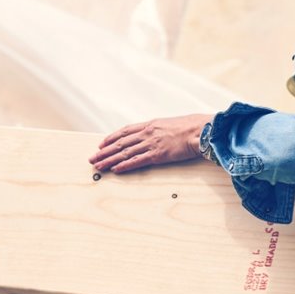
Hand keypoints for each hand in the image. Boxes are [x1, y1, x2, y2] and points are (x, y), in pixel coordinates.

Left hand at [88, 114, 212, 172]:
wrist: (201, 130)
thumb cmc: (191, 127)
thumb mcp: (171, 124)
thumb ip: (160, 129)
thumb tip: (156, 133)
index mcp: (150, 124)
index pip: (125, 131)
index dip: (111, 138)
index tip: (101, 144)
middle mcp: (148, 133)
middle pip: (120, 143)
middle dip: (104, 151)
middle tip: (92, 158)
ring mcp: (152, 143)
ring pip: (125, 152)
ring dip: (110, 160)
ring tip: (98, 166)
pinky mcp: (158, 154)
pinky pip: (137, 161)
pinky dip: (124, 165)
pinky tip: (115, 169)